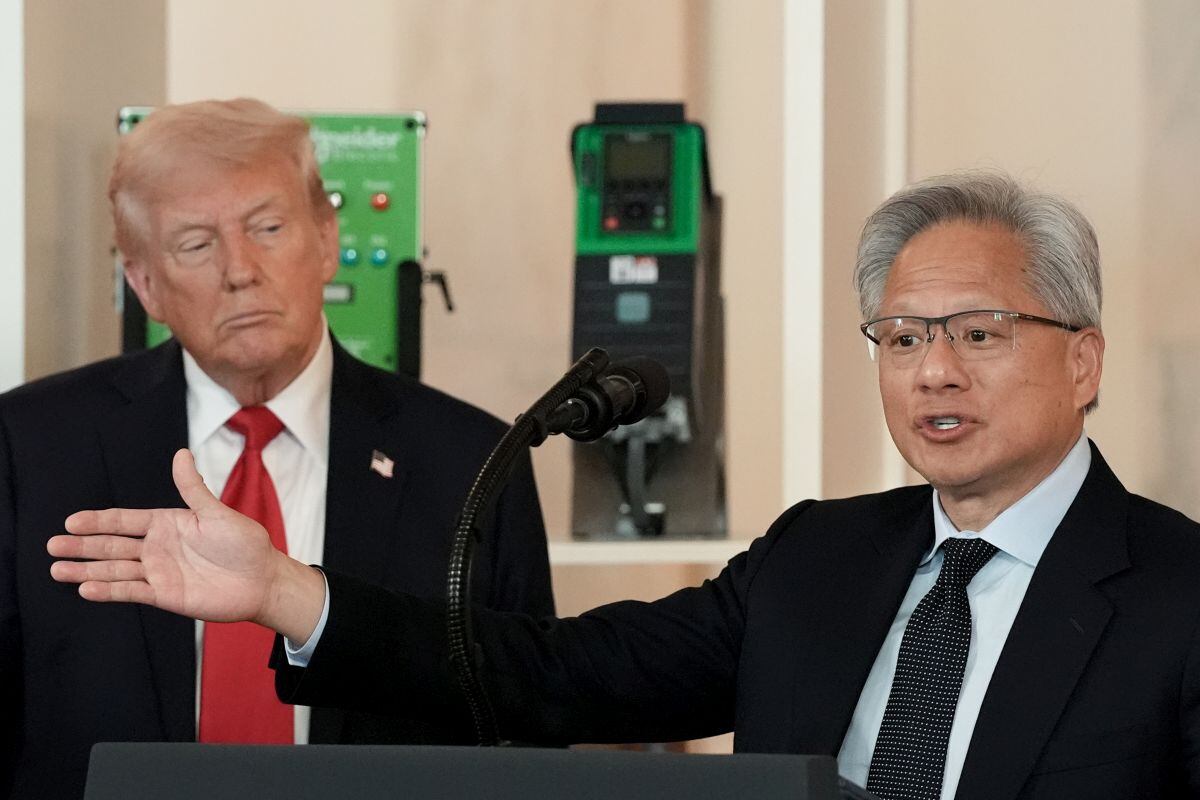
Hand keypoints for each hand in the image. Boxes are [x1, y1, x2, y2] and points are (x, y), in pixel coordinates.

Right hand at [48, 449, 323, 640]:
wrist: (263, 580)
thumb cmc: (245, 543)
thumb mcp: (216, 513)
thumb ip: (193, 488)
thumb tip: (180, 453)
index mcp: (167, 524)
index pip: (125, 521)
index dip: (98, 521)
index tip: (71, 520)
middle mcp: (158, 548)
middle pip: (112, 546)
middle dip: (82, 545)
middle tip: (52, 545)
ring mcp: (159, 572)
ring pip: (116, 570)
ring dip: (87, 570)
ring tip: (58, 569)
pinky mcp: (165, 595)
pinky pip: (132, 592)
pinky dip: (110, 591)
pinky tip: (87, 589)